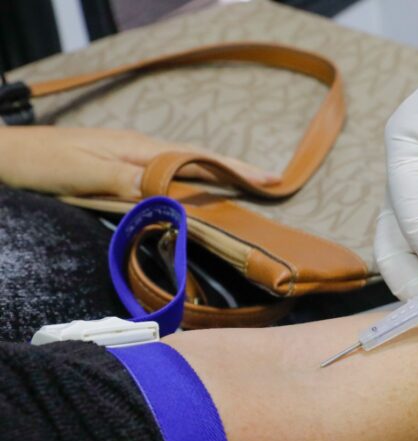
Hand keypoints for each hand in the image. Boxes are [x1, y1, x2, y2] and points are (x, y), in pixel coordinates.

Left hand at [0, 127, 278, 197]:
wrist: (11, 155)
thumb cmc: (45, 164)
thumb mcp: (86, 174)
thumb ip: (129, 182)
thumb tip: (174, 195)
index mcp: (140, 150)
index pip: (198, 160)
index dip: (234, 171)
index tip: (268, 180)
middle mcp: (143, 150)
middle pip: (200, 160)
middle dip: (237, 171)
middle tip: (273, 183)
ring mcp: (134, 157)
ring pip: (187, 165)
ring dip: (219, 175)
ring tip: (249, 186)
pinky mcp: (123, 167)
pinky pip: (169, 173)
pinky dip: (193, 180)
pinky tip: (200, 189)